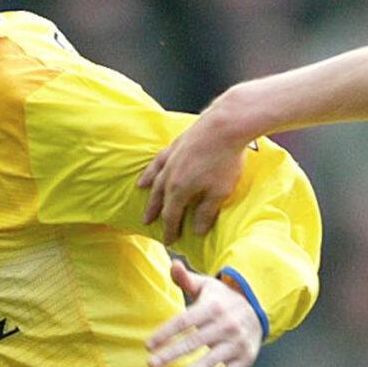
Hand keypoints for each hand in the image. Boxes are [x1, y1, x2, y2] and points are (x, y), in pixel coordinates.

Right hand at [138, 109, 250, 242]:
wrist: (225, 125)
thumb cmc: (225, 160)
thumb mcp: (219, 193)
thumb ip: (206, 213)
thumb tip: (197, 232)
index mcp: (179, 190)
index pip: (171, 216)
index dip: (170, 230)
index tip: (170, 242)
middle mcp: (170, 175)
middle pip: (159, 198)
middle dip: (155, 212)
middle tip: (148, 223)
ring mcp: (171, 159)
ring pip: (155, 178)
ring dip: (149, 189)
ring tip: (142, 193)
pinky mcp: (176, 145)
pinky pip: (159, 160)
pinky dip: (152, 167)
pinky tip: (151, 169)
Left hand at [145, 258, 261, 366]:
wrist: (259, 309)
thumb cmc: (223, 300)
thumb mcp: (207, 286)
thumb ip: (186, 279)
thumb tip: (173, 263)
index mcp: (213, 307)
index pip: (185, 321)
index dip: (166, 333)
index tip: (148, 345)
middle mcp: (226, 325)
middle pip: (195, 341)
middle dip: (172, 354)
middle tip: (151, 365)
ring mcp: (237, 343)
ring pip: (212, 360)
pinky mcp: (245, 358)